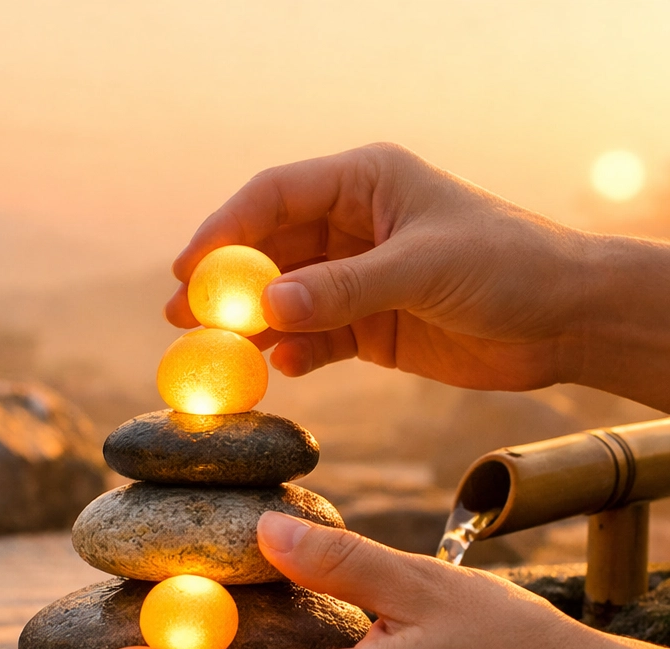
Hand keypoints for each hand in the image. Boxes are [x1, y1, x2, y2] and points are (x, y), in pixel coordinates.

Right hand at [166, 143, 669, 408]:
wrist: (564, 320)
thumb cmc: (507, 266)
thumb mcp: (421, 269)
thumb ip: (342, 289)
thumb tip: (264, 309)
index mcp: (364, 183)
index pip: (275, 197)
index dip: (224, 230)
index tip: (187, 267)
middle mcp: (353, 227)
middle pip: (270, 252)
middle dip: (227, 286)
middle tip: (181, 317)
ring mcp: (357, 279)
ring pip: (287, 300)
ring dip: (252, 326)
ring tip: (214, 353)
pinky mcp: (369, 327)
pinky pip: (315, 339)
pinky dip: (295, 353)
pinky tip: (281, 368)